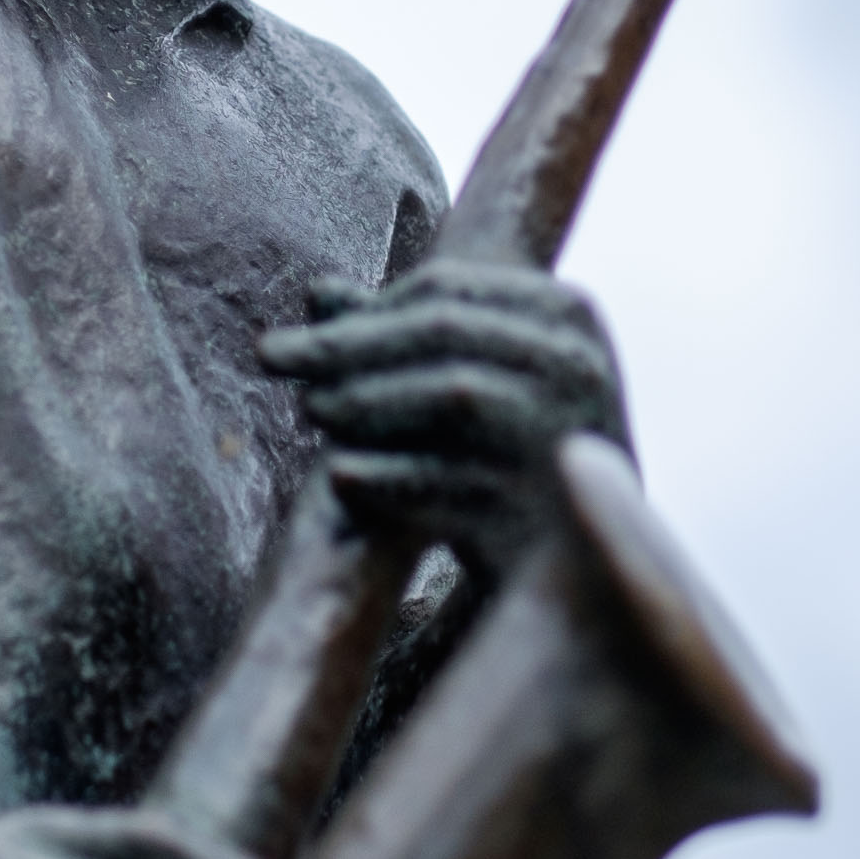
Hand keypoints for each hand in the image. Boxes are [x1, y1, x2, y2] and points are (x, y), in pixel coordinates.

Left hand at [259, 258, 632, 580]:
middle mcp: (583, 365)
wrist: (589, 568)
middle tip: (271, 359)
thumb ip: (395, 334)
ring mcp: (576, 433)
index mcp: (568, 316)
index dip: (358, 313)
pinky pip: (457, 479)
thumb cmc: (512, 456)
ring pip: (454, 393)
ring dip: (365, 400)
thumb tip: (316, 291)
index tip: (293, 339)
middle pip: (441, 332)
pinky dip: (391, 476)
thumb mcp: (463, 382)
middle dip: (346, 347)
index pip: (444, 290)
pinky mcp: (559, 504)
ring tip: (311, 411)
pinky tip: (341, 476)